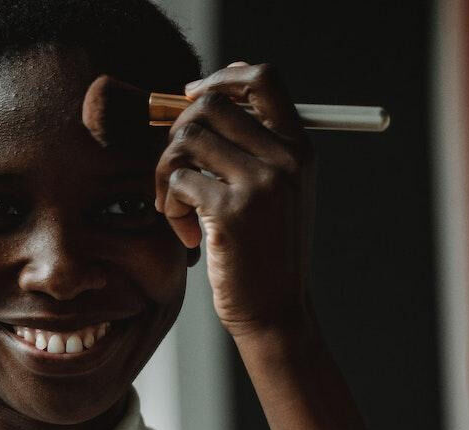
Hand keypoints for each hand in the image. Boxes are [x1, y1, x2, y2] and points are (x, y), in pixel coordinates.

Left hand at [155, 62, 315, 337]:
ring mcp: (260, 184)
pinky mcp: (230, 212)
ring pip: (185, 140)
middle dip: (178, 132)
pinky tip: (186, 234)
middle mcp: (285, 160)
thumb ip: (250, 146)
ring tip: (177, 206)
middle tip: (176, 168)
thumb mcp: (276, 193)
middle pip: (210, 105)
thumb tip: (198, 96)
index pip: (263, 79)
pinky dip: (170, 206)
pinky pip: (177, 181)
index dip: (222, 78)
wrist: (276, 312)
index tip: (192, 97)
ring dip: (167, 171)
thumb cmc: (265, 251)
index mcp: (300, 149)